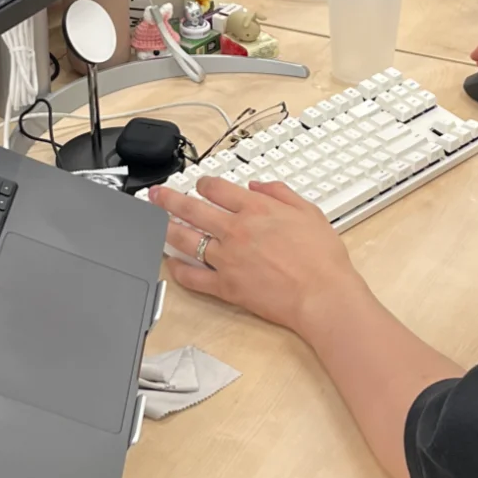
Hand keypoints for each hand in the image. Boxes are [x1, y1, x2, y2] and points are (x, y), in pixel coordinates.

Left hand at [147, 178, 366, 336]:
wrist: (322, 294)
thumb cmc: (322, 258)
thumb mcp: (309, 211)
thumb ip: (281, 193)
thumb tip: (258, 186)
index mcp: (255, 209)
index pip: (217, 188)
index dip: (203, 183)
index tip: (199, 184)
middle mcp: (236, 230)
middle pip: (191, 209)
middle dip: (169, 199)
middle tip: (157, 195)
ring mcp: (227, 259)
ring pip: (186, 240)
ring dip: (166, 228)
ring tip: (154, 222)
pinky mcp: (226, 286)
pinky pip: (193, 277)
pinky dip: (179, 270)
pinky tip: (171, 264)